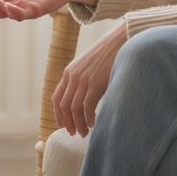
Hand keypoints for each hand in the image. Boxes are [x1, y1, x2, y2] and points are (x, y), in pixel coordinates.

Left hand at [53, 20, 128, 136]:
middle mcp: (73, 76)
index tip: (63, 125)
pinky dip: (88, 118)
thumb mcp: (88, 66)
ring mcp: (83, 80)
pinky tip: (93, 124)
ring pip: (74, 109)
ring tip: (84, 132)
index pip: (57, 97)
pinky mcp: (95, 83)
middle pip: (64, 106)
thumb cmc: (107, 56)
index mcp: (69, 72)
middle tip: (74, 133)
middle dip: (68, 122)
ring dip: (78, 124)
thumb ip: (82, 80)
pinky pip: (86, 107)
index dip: (58, 114)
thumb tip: (82, 100)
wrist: (120, 42)